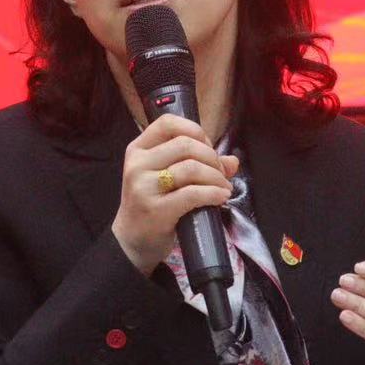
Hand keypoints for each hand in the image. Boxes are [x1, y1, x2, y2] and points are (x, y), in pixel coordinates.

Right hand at [111, 112, 239, 273]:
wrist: (131, 242)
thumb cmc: (151, 206)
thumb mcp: (166, 180)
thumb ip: (197, 164)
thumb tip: (232, 160)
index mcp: (138, 150)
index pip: (168, 123)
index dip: (195, 131)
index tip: (207, 147)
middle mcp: (137, 164)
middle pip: (185, 145)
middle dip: (211, 158)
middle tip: (220, 173)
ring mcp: (144, 187)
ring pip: (191, 168)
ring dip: (216, 177)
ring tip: (223, 188)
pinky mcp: (156, 209)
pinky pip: (193, 194)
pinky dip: (213, 193)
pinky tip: (221, 197)